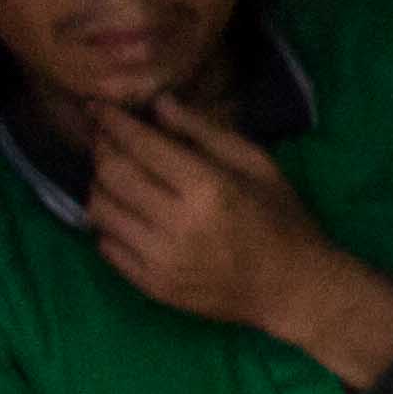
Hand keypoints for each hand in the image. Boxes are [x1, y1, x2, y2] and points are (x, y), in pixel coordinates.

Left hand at [79, 92, 392, 384]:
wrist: (293, 290)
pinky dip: (108, 225)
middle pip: (111, 174)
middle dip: (102, 150)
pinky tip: (127, 216)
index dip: (114, 123)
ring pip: (100, 209)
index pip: (142, 146)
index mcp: (210, 189)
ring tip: (115, 178)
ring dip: (101, 186)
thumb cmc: (282, 220)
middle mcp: (178, 224)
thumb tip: (158, 103)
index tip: (99, 108)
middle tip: (105, 140)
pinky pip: (106, 246)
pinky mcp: (152, 285)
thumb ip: (206, 132)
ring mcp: (161, 259)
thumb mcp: (258, 165)